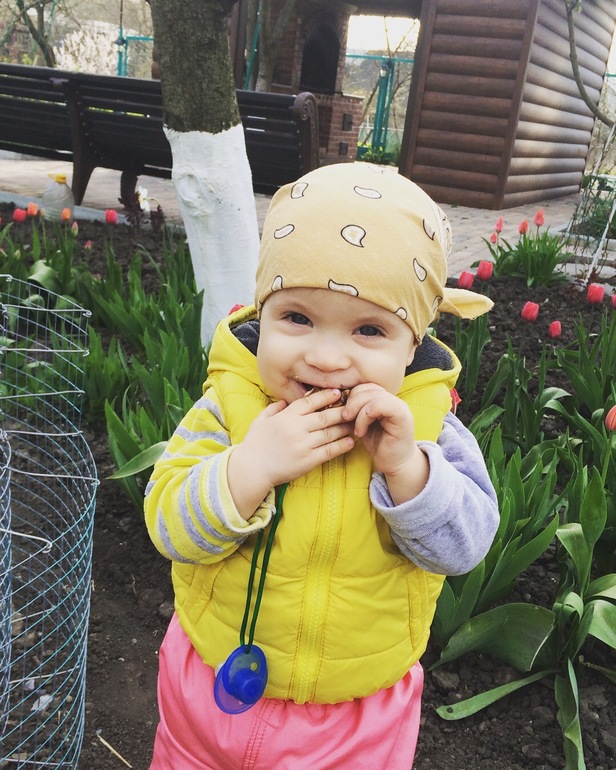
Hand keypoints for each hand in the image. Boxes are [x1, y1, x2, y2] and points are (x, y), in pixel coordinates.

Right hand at [228, 389, 354, 518]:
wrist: (251, 469)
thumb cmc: (254, 444)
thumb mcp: (260, 421)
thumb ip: (272, 409)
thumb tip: (284, 402)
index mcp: (286, 417)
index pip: (310, 402)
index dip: (326, 396)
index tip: (338, 392)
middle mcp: (296, 428)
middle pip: (325, 416)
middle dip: (341, 411)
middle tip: (353, 408)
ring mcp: (303, 445)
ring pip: (330, 433)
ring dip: (344, 428)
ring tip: (354, 424)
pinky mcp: (308, 461)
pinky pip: (329, 451)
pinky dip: (341, 446)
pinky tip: (350, 442)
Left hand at [342, 384, 428, 504]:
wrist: (395, 464)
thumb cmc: (378, 445)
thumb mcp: (362, 424)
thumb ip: (356, 410)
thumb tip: (337, 400)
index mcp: (384, 398)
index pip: (364, 386)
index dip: (351, 397)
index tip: (343, 413)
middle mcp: (394, 399)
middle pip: (367, 388)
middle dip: (351, 402)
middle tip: (345, 419)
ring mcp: (399, 406)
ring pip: (372, 395)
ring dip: (357, 411)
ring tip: (355, 428)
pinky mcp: (402, 416)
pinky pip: (379, 405)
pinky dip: (365, 417)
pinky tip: (362, 431)